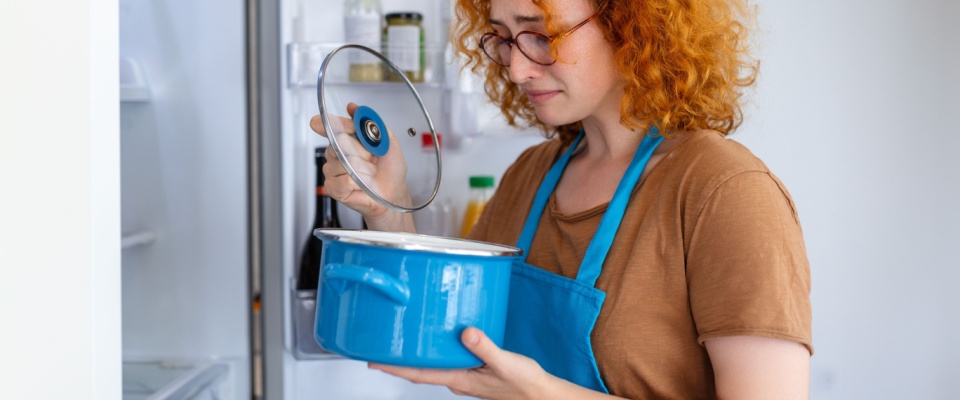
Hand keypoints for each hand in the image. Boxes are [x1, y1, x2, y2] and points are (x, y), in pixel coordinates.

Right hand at [310, 102, 414, 231]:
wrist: (393, 192)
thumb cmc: (390, 170)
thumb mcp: (388, 141)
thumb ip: (372, 123)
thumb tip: (354, 109)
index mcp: (347, 140)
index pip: (329, 126)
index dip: (332, 124)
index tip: (336, 125)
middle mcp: (337, 153)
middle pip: (338, 142)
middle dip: (360, 150)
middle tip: (371, 158)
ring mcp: (333, 170)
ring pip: (341, 162)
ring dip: (361, 168)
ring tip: (368, 173)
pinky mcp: (333, 187)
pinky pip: (342, 179)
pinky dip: (355, 182)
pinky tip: (360, 184)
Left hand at [369, 327, 554, 399]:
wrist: (540, 395)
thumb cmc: (524, 385)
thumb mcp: (505, 364)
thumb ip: (485, 347)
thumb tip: (466, 332)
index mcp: (460, 379)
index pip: (418, 375)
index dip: (394, 368)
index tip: (374, 361)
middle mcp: (458, 379)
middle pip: (420, 369)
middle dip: (399, 360)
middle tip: (381, 345)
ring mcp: (465, 376)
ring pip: (434, 364)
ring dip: (417, 354)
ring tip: (402, 339)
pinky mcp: (474, 370)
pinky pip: (449, 359)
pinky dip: (437, 349)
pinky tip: (440, 336)